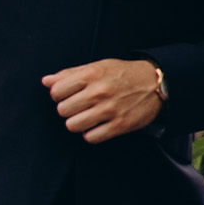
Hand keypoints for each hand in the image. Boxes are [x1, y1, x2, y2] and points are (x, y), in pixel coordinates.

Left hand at [39, 55, 164, 142]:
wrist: (156, 83)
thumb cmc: (125, 74)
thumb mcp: (98, 66)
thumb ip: (70, 73)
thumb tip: (47, 81)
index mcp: (91, 75)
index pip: (56, 91)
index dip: (59, 95)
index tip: (67, 95)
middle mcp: (99, 92)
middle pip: (62, 110)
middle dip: (69, 110)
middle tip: (80, 106)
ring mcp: (109, 110)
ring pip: (73, 126)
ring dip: (78, 123)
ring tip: (87, 117)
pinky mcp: (119, 125)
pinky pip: (91, 138)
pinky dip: (92, 134)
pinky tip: (98, 125)